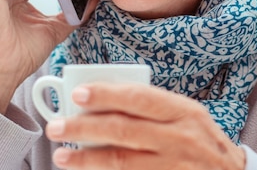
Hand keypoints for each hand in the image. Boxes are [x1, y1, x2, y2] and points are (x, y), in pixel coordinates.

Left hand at [45, 83, 246, 169]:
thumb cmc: (199, 138)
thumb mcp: (185, 114)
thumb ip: (152, 107)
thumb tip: (102, 100)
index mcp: (182, 111)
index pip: (138, 98)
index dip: (106, 95)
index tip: (77, 93)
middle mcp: (179, 138)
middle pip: (124, 130)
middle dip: (85, 128)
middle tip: (57, 127)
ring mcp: (173, 166)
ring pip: (123, 162)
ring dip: (88, 158)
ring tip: (63, 156)